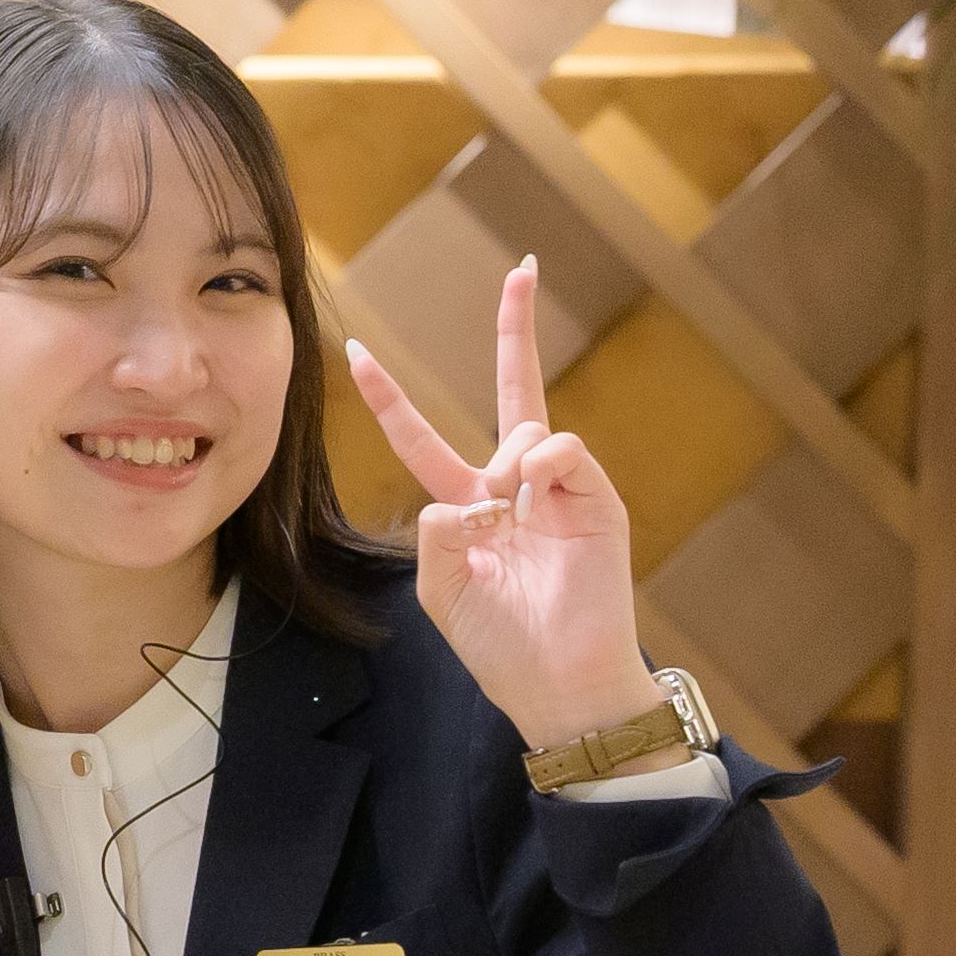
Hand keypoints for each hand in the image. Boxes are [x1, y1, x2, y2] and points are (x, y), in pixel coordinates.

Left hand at [345, 259, 659, 750]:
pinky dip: (541, 468)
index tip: (357, 351)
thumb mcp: (442, 590)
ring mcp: (560, 489)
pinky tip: (533, 501)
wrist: (559, 686)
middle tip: (522, 269)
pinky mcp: (598, 500)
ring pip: (527, 428)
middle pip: (513, 390)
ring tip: (514, 522)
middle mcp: (514, 485)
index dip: (391, 398)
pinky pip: (561, 450)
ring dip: (508, 467)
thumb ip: (436, 534)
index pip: (423, 438)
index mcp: (468, 505)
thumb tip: (470, 495)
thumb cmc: (501, 645)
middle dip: (516, 329)